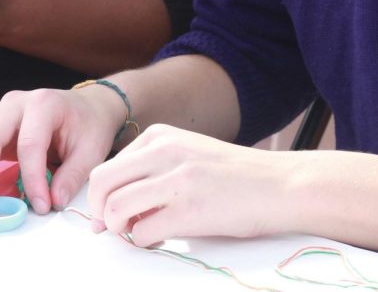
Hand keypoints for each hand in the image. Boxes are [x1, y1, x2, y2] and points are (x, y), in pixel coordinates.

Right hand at [0, 86, 126, 212]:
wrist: (86, 107)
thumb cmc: (88, 126)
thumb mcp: (91, 149)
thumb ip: (72, 175)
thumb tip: (53, 201)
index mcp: (44, 104)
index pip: (30, 144)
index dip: (33, 178)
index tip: (41, 205)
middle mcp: (17, 103)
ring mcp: (0, 112)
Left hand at [87, 126, 293, 245]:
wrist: (279, 185)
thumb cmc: (235, 176)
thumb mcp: (188, 155)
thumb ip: (153, 170)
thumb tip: (115, 206)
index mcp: (161, 136)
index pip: (108, 165)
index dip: (102, 196)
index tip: (109, 213)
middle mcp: (165, 152)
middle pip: (102, 182)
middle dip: (98, 210)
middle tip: (111, 226)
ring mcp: (177, 180)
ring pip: (115, 206)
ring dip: (118, 228)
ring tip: (136, 232)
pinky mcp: (189, 210)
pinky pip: (142, 232)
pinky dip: (143, 242)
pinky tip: (160, 239)